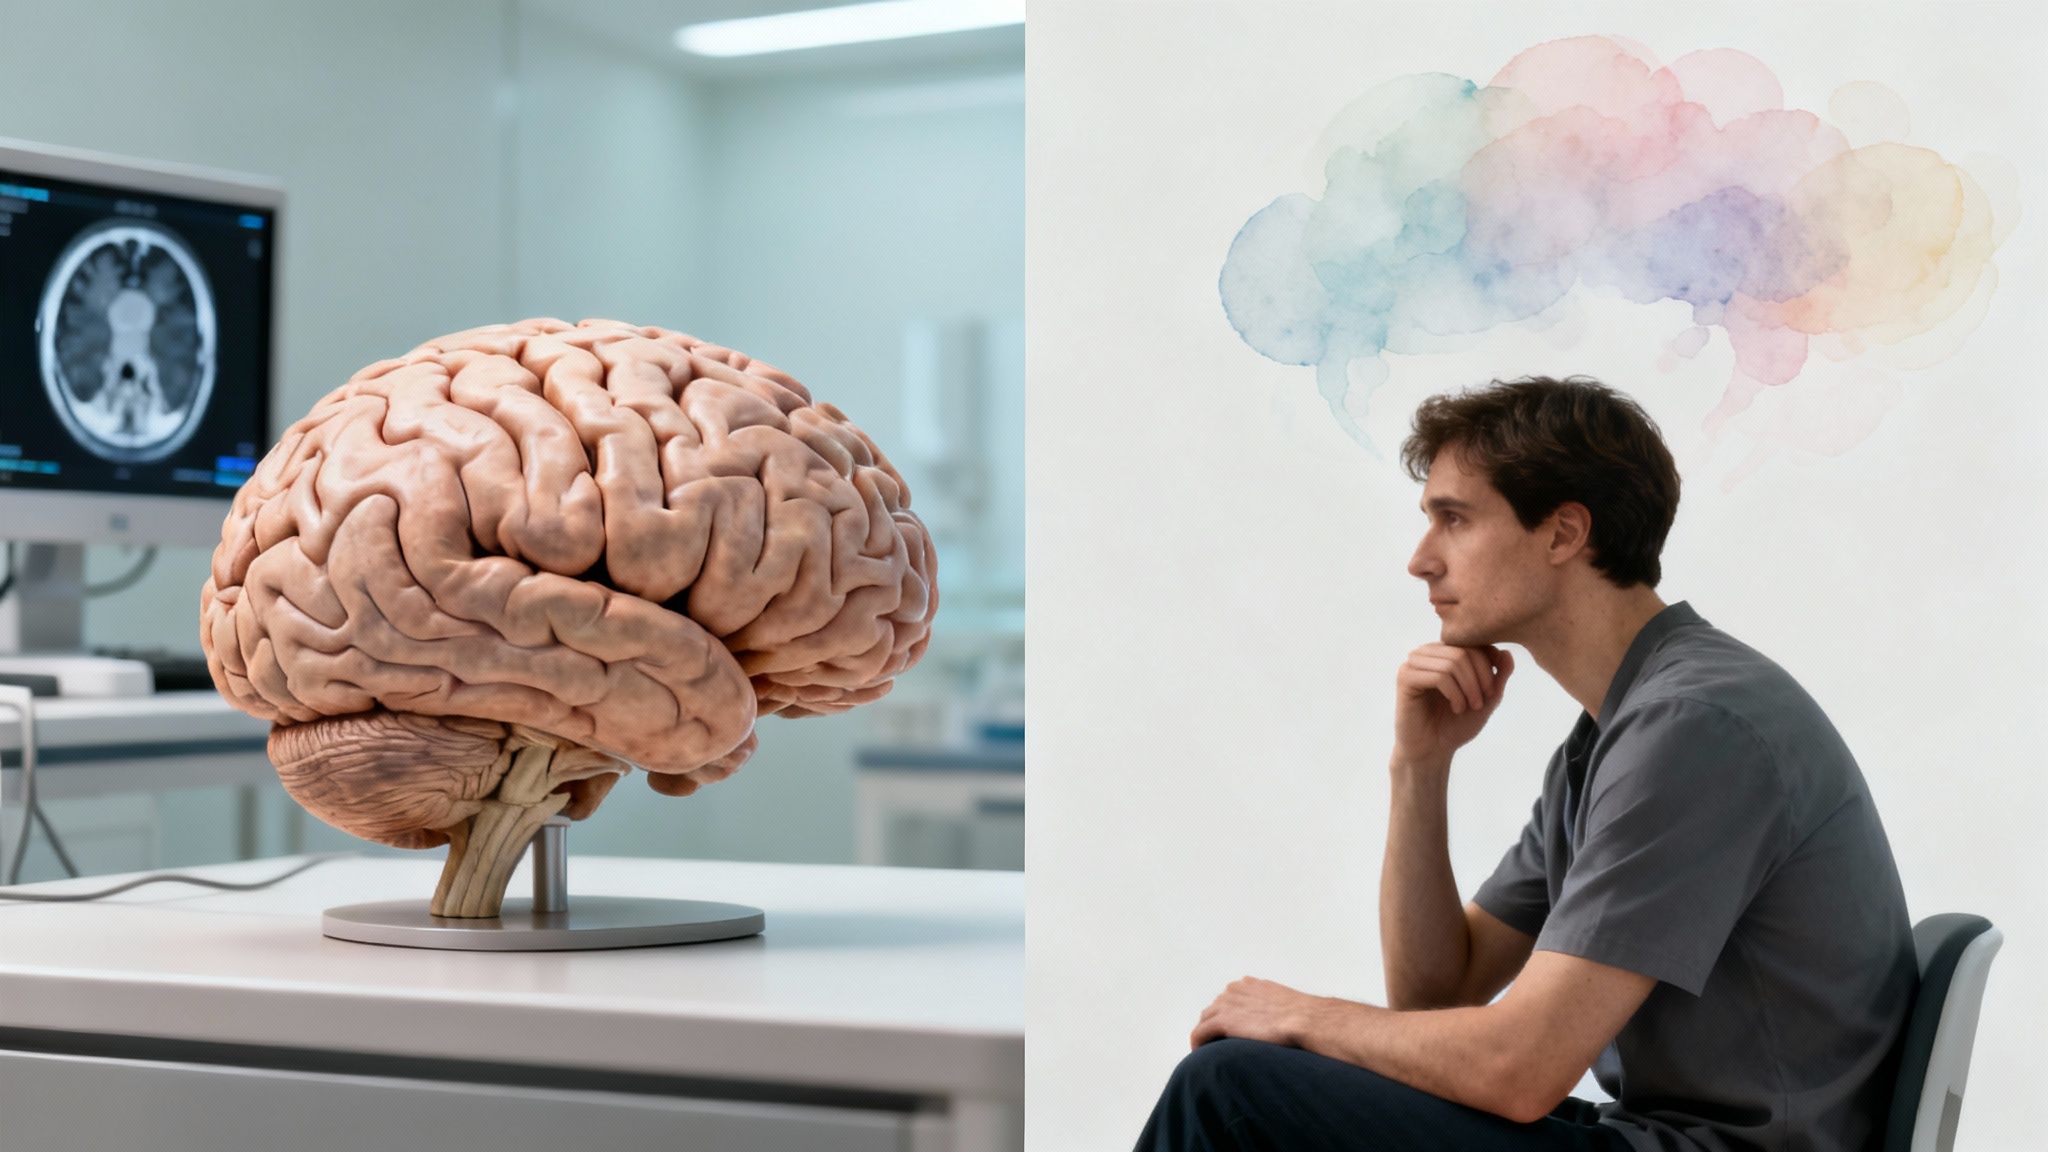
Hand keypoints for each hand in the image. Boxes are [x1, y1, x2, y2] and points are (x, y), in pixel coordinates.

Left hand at [1189, 976, 1323, 1049]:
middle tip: (1218, 1045)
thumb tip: (1276, 1023)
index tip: (1231, 1033)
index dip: (1227, 1017)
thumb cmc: (1303, 1017)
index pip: (1229, 1000)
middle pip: (1215, 1009)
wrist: (1305, 1019)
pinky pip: (1200, 1032)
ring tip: (1209, 1053)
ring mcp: (1227, 1003)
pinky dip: (1197, 1043)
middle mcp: (1234, 990)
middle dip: (1215, 1026)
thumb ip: (1272, 1008)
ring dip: (1205, 1035)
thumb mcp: (1284, 1005)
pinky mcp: (1223, 1020)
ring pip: (1205, 1020)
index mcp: (1249, 985)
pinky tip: (1201, 1055)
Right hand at [1393, 643, 1513, 770]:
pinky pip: (1438, 676)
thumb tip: (1507, 653)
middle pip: (1463, 651)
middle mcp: (1427, 653)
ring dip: (1468, 688)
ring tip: (1469, 707)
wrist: (1433, 750)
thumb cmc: (1456, 724)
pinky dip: (1455, 694)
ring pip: (1452, 662)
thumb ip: (1498, 677)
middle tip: (1481, 703)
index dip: (1489, 666)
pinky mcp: (1405, 678)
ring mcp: (1414, 663)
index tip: (1492, 693)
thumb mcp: (1486, 700)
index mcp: (1445, 652)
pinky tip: (1456, 708)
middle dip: (1480, 679)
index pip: (1474, 643)